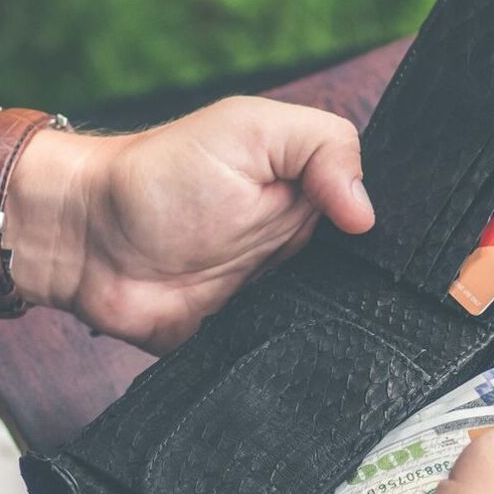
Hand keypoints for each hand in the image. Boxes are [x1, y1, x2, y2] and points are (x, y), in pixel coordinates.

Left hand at [5, 96, 373, 351]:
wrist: (85, 239)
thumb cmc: (160, 174)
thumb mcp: (250, 129)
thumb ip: (322, 147)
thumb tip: (368, 214)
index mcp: (312, 194)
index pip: (378, 219)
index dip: (395, 235)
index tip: (408, 253)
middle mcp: (303, 249)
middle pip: (365, 279)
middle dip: (379, 291)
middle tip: (383, 297)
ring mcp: (277, 298)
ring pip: (335, 324)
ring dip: (341, 328)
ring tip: (357, 332)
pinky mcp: (248, 343)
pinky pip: (288, 361)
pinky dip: (300, 364)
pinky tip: (315, 361)